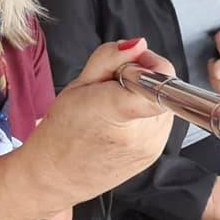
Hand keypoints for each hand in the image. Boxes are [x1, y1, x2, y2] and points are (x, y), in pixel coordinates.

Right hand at [22, 39, 174, 205]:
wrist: (55, 175)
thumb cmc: (61, 131)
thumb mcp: (78, 83)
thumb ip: (110, 57)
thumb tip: (138, 44)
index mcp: (117, 110)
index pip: (160, 80)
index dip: (148, 63)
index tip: (130, 64)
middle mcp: (140, 133)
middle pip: (163, 86)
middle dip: (142, 76)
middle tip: (112, 86)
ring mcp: (151, 147)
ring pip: (164, 101)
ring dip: (144, 95)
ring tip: (114, 106)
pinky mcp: (154, 154)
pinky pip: (161, 120)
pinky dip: (145, 113)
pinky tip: (120, 121)